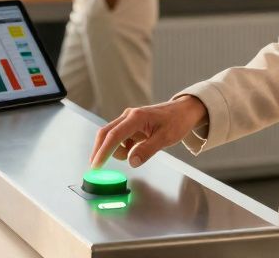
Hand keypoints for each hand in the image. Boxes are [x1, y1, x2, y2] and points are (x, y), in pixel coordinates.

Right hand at [90, 96, 207, 168]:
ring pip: (112, 137)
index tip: (96, 165)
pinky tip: (136, 148)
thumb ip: (147, 150)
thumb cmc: (176, 122)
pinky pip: (120, 138)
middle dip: (100, 151)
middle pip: (106, 133)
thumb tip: (131, 162)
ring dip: (117, 150)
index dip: (103, 152)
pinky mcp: (129, 124)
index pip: (114, 136)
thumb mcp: (165, 138)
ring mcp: (128, 119)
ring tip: (135, 153)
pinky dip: (123, 147)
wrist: (182, 111)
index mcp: (136, 117)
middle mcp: (128, 115)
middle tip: (96, 168)